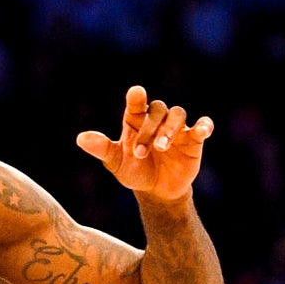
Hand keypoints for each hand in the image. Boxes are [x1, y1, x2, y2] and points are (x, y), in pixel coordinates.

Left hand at [76, 85, 213, 202]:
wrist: (156, 190)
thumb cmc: (134, 171)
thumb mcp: (115, 162)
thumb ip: (101, 148)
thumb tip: (80, 138)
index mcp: (135, 121)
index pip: (136, 104)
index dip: (136, 97)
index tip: (136, 93)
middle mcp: (156, 120)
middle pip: (158, 111)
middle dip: (149, 130)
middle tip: (140, 152)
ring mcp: (177, 128)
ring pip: (178, 115)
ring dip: (169, 130)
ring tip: (161, 148)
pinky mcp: (194, 139)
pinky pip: (203, 125)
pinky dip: (204, 125)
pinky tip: (201, 131)